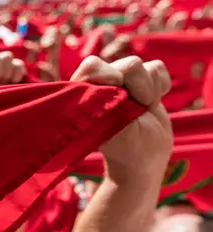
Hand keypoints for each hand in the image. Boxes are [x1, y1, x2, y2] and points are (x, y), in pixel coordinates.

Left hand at [71, 56, 171, 184]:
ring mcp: (123, 76)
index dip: (109, 78)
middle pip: (130, 64)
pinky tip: (150, 103)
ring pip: (147, 67)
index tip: (118, 101)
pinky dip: (161, 87)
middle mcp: (102, 78)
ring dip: (149, 92)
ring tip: (142, 110)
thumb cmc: (120, 144)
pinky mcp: (145, 77)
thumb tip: (106, 74)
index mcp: (83, 89)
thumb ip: (106, 100)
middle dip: (138, 89)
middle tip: (134, 111)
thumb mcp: (109, 126)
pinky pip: (158, 68)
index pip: (92, 66)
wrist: (144, 154)